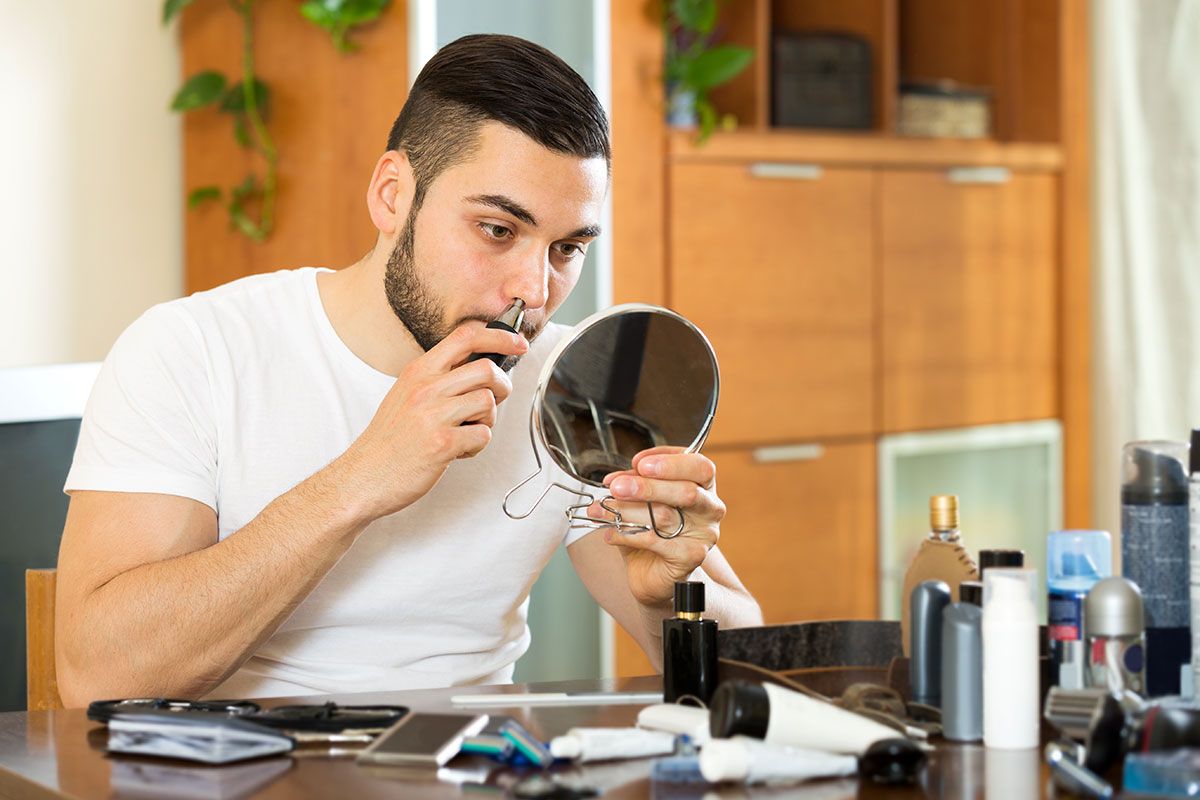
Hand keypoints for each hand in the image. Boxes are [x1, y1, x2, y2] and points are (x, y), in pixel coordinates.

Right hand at [334, 323, 526, 520]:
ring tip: (467, 432)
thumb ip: (438, 379)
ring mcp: (434, 415)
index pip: (465, 336)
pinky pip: (483, 435)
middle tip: (493, 401)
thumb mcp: (406, 395)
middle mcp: (426, 388)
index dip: (498, 336)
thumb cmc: (388, 440)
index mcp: (418, 372)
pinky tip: (459, 451)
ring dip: (487, 420)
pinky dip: (478, 446)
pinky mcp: (442, 443)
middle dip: (502, 386)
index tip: (516, 344)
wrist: (363, 476)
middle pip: (486, 368)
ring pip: (488, 402)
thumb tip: (479, 369)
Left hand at [586, 446, 725, 607]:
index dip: (670, 462)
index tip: (639, 463)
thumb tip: (616, 480)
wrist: (653, 571)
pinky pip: (656, 542)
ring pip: (664, 516)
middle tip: (617, 487)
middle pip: (685, 491)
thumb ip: (634, 483)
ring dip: (627, 511)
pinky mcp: (691, 556)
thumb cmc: (651, 530)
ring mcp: (704, 534)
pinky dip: (627, 535)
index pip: (698, 466)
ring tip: (602, 510)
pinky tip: (611, 534)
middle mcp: (710, 508)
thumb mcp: (641, 499)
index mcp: (703, 485)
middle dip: (646, 486)